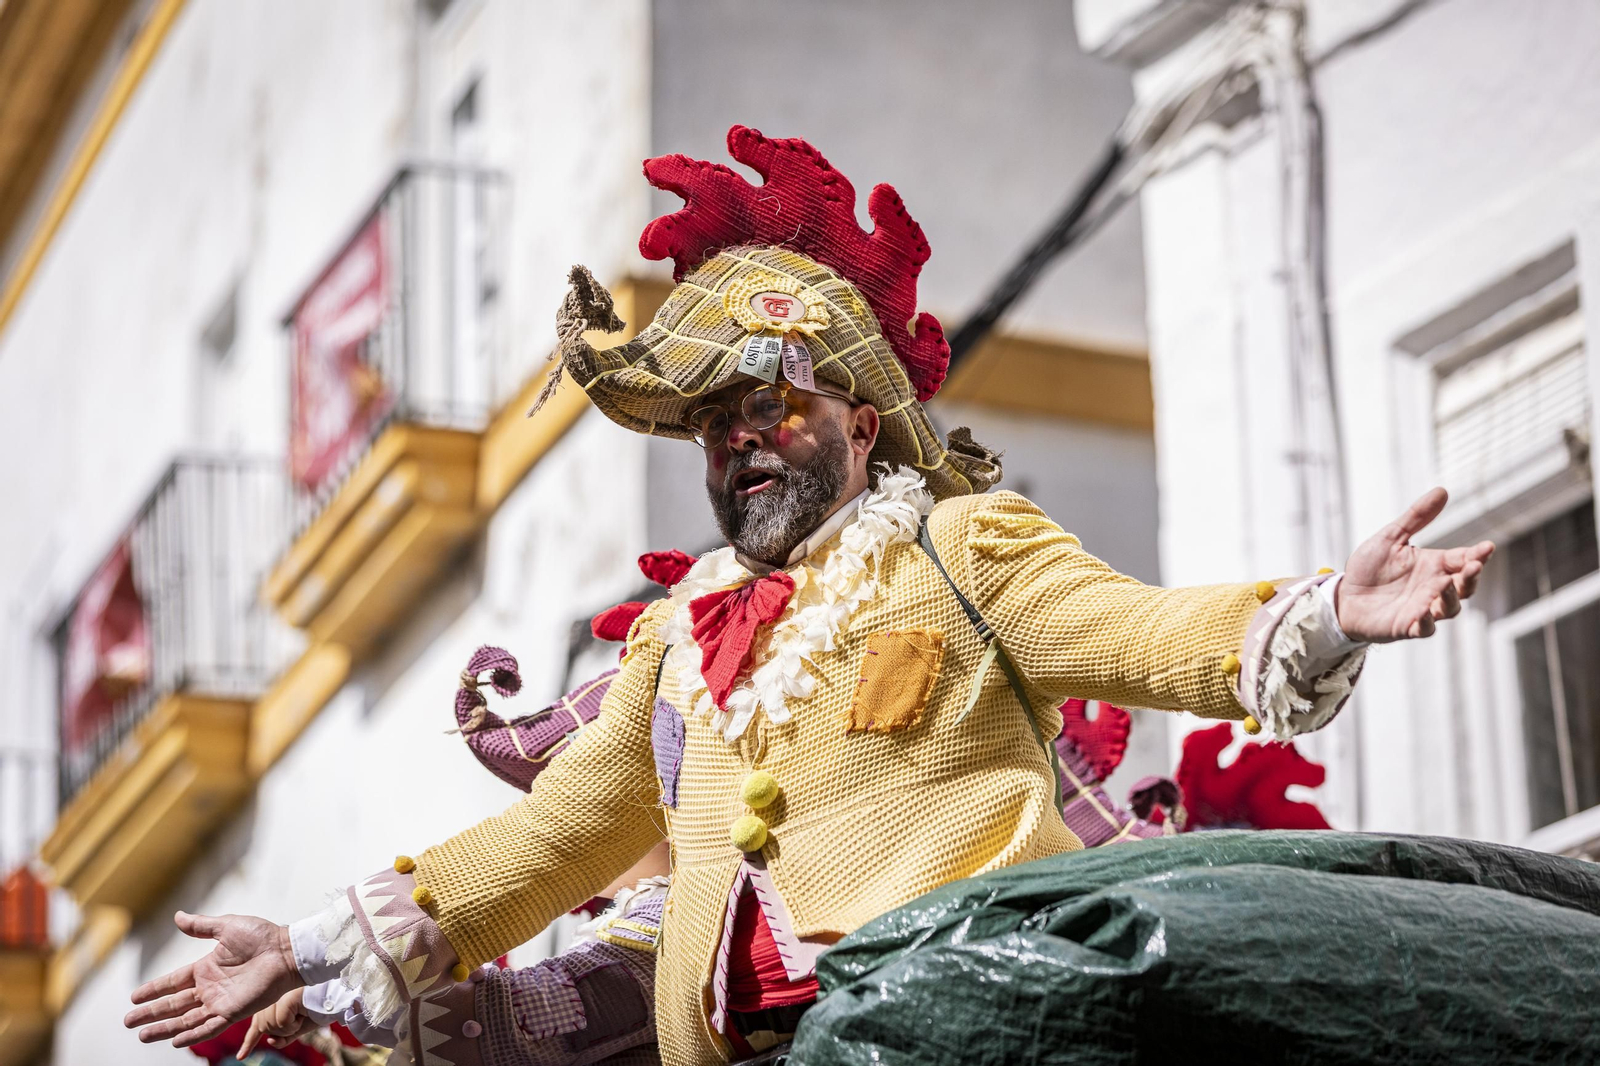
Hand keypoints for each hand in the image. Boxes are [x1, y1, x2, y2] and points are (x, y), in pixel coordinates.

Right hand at [124, 910, 301, 1047]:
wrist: (286, 949)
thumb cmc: (262, 936)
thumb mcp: (226, 927)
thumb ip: (201, 926)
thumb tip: (177, 917)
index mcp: (206, 968)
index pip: (173, 983)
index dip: (154, 990)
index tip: (133, 998)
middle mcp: (210, 988)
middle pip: (174, 1004)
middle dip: (151, 1013)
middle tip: (128, 1021)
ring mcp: (221, 1001)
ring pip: (186, 1019)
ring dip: (165, 1028)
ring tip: (142, 1036)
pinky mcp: (234, 1011)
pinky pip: (209, 1026)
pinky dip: (192, 1035)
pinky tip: (175, 1041)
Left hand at [238, 987, 317, 1058]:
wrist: (332, 998)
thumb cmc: (316, 1010)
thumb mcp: (296, 1029)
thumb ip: (281, 1038)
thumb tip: (270, 1041)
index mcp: (270, 1007)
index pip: (256, 1028)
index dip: (248, 1044)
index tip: (242, 1057)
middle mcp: (269, 1000)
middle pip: (264, 1029)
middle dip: (282, 1031)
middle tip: (299, 1018)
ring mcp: (275, 997)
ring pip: (271, 1027)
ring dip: (290, 1027)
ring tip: (302, 1013)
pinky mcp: (283, 999)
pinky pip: (281, 1023)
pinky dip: (293, 1024)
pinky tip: (301, 1013)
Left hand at [1337, 487, 1494, 642]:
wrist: (1343, 597)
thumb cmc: (1370, 568)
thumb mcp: (1391, 537)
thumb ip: (1416, 517)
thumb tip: (1442, 490)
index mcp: (1435, 565)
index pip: (1464, 559)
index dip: (1478, 554)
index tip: (1487, 547)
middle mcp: (1434, 588)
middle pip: (1465, 585)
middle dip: (1471, 576)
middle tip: (1473, 565)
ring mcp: (1422, 608)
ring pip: (1449, 608)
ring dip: (1451, 597)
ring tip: (1446, 584)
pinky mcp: (1406, 626)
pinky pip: (1423, 628)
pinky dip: (1425, 622)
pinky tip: (1423, 613)